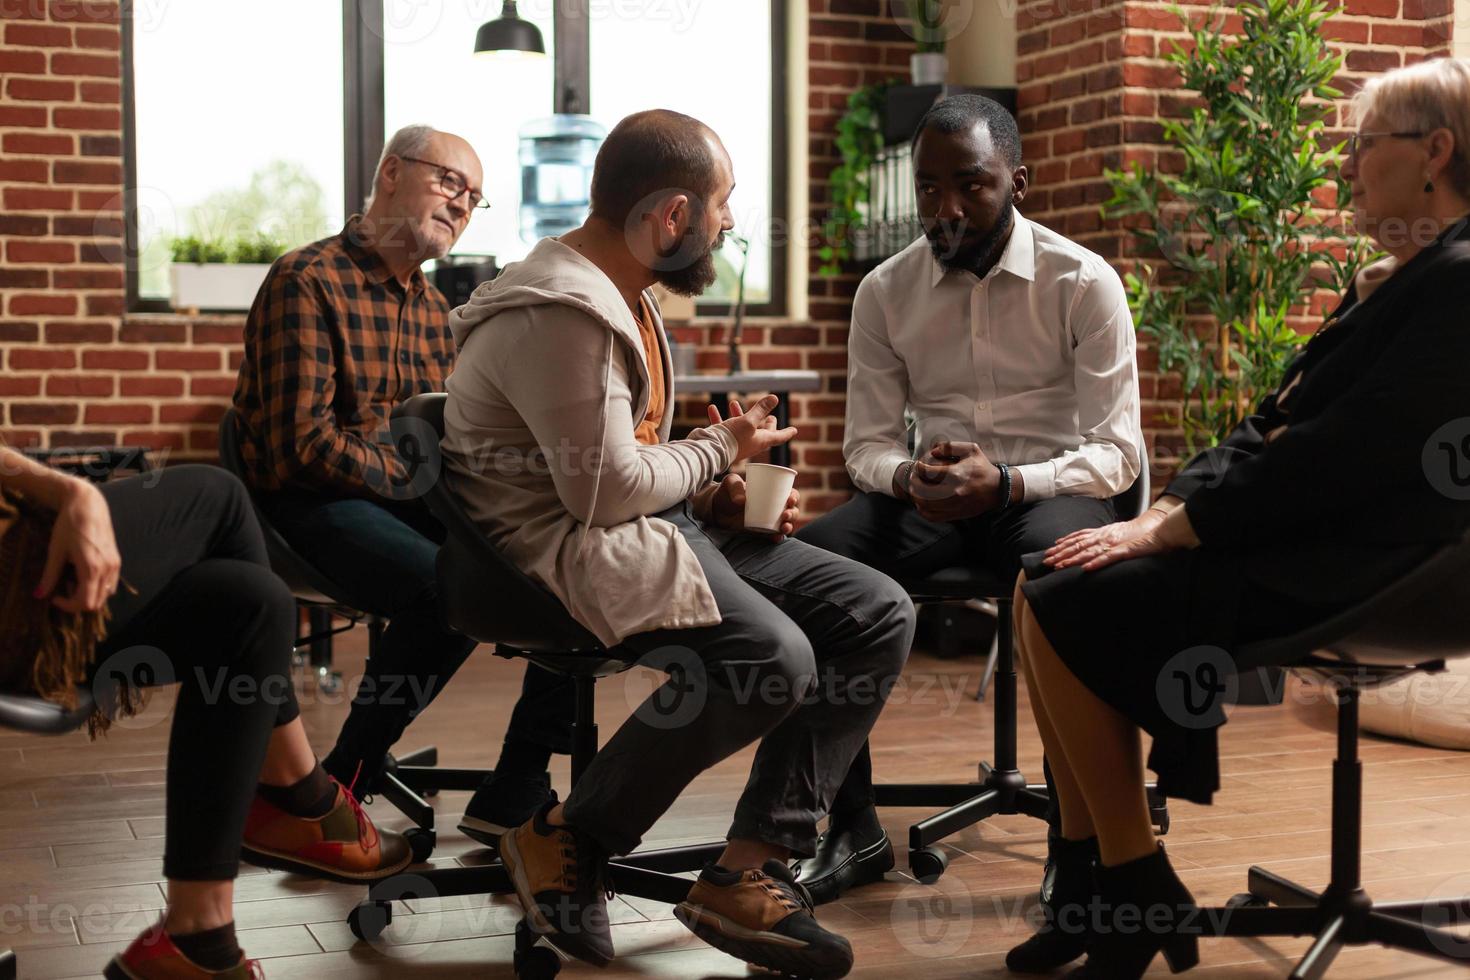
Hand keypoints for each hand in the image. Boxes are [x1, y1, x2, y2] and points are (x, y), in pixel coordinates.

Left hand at [36, 478, 120, 612]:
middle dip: (78, 601)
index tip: (54, 596)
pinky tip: (85, 573)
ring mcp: (115, 565)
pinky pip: (110, 584)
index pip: (85, 602)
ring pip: (106, 595)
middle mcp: (107, 569)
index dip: (68, 606)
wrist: (88, 504)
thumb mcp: (56, 551)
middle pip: (97, 603)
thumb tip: (39, 595)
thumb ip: (49, 575)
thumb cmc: (69, 525)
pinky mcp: (117, 560)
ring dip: (89, 594)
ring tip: (74, 579)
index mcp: (91, 568)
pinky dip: (98, 587)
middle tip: (64, 586)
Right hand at [707, 396, 796, 463]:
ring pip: (741, 427)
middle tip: (772, 418)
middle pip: (762, 432)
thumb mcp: (748, 421)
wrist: (710, 452)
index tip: (794, 430)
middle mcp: (750, 443)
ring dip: (737, 414)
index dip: (787, 432)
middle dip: (766, 423)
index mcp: (761, 440)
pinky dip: (719, 417)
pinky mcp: (723, 442)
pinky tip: (712, 407)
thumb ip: (760, 410)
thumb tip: (774, 398)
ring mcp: (737, 443)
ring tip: (734, 403)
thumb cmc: (732, 438)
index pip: (779, 436)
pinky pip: (723, 428)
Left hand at [707, 472, 800, 540]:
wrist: (715, 508)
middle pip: (791, 511)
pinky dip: (777, 537)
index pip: (789, 494)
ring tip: (783, 528)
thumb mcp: (730, 483)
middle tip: (785, 515)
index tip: (790, 500)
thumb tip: (742, 501)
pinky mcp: (761, 532)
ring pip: (785, 524)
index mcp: (772, 492)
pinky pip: (773, 535)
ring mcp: (768, 520)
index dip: (794, 497)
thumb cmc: (726, 491)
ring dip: (788, 527)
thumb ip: (735, 487)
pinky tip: (776, 538)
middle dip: (793, 514)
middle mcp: (773, 507)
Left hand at [909, 441, 1003, 522]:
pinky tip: (922, 503)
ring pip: (925, 505)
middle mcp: (954, 491)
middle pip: (922, 491)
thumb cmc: (982, 468)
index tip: (918, 465)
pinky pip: (933, 516)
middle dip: (913, 483)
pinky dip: (923, 510)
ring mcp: (954, 505)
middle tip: (913, 477)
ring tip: (915, 489)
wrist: (998, 489)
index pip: (928, 472)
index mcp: (957, 474)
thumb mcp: (971, 449)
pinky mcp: (956, 514)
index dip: (918, 468)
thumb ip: (950, 446)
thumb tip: (932, 451)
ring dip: (916, 497)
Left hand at [1042, 505, 1193, 571]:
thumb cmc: (1138, 535)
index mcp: (1103, 533)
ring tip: (1060, 566)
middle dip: (1061, 553)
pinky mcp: (1125, 551)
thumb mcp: (1117, 536)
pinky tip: (1086, 568)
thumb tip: (1089, 548)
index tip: (1049, 551)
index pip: (1078, 539)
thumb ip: (1103, 540)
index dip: (1063, 545)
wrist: (1159, 531)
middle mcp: (1105, 537)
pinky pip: (1109, 557)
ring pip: (1090, 551)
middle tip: (1046, 561)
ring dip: (1073, 559)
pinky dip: (1097, 562)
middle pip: (1079, 545)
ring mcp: (1115, 543)